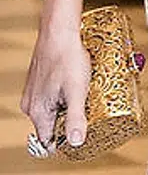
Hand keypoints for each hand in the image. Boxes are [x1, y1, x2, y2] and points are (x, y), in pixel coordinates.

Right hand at [23, 20, 91, 153]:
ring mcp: (33, 94)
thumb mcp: (77, 92)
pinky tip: (76, 87)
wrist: (59, 32)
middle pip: (52, 127)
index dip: (67, 142)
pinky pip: (52, 99)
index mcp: (38, 112)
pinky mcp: (38, 83)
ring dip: (69, 109)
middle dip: (70, 124)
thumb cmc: (68, 59)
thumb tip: (76, 142)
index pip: (49, 142)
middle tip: (89, 113)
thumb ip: (75, 118)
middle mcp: (31, 105)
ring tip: (85, 97)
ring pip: (53, 112)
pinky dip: (64, 97)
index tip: (84, 136)